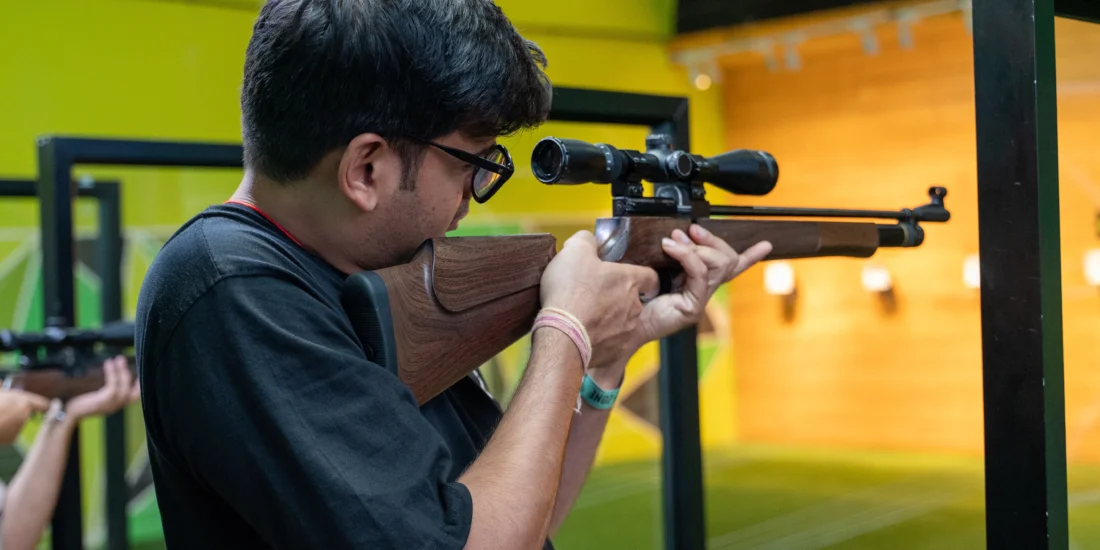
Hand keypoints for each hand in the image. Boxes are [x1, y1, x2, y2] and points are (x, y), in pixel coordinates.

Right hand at [0, 389, 49, 443]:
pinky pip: (10, 432)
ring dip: (11, 420)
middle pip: (26, 413)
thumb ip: (1, 388)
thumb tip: (0, 383)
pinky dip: (5, 430)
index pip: (42, 404)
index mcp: (24, 402)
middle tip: (6, 408)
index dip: (43, 405)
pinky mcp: (12, 438)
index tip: (47, 406)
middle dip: (19, 411)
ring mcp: (19, 428)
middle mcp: (25, 416)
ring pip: (17, 423)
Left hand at [65, 356, 140, 420]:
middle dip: (130, 374)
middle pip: (133, 392)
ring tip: (118, 359)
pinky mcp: (103, 401)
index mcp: (117, 405)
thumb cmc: (82, 403)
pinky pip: (113, 385)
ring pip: (124, 387)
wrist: (69, 412)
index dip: (140, 386)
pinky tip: (108, 364)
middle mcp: (117, 407)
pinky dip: (113, 373)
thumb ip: (108, 391)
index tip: (139, 373)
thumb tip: (114, 376)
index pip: (135, 398)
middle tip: (123, 360)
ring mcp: (111, 405)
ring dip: (122, 371)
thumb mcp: (99, 398)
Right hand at [540, 231, 659, 371]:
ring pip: (625, 322)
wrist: (561, 335)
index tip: (630, 277)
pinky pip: (613, 342)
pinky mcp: (616, 350)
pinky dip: (603, 338)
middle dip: (620, 298)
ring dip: (612, 319)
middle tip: (597, 295)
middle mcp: (634, 306)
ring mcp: (627, 330)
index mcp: (629, 280)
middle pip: (635, 300)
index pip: (651, 276)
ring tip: (588, 316)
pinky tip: (585, 333)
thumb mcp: (573, 252)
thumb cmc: (570, 293)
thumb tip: (589, 240)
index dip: (641, 276)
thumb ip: (586, 240)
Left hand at [633, 225, 771, 345]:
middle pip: (727, 260)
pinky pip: (700, 274)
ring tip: (673, 241)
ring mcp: (699, 300)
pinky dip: (687, 256)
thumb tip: (672, 235)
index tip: (766, 245)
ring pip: (718, 265)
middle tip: (690, 231)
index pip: (728, 267)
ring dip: (696, 247)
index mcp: (695, 281)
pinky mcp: (692, 308)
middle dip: (712, 240)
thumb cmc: (633, 297)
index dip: (749, 256)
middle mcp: (701, 291)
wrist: (622, 323)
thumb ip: (667, 254)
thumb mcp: (653, 267)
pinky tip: (671, 248)